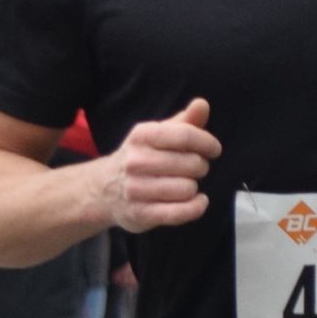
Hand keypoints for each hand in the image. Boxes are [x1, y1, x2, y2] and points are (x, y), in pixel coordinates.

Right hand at [104, 98, 218, 231]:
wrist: (103, 189)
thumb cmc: (141, 157)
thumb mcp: (157, 135)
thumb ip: (184, 121)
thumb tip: (202, 104)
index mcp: (142, 136)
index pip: (185, 136)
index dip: (207, 143)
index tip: (214, 150)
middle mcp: (136, 161)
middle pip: (192, 164)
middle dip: (200, 167)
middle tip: (193, 169)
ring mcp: (136, 189)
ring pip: (188, 189)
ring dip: (194, 188)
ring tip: (184, 185)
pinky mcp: (141, 214)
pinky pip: (180, 212)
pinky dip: (196, 207)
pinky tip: (198, 202)